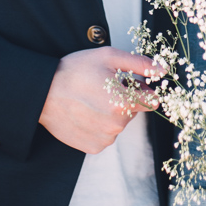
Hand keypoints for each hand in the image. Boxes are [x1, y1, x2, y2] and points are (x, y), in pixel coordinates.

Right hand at [38, 46, 162, 153]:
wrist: (43, 91)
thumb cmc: (75, 70)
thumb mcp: (109, 57)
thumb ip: (139, 64)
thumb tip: (163, 70)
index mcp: (124, 103)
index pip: (151, 100)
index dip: (140, 88)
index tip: (128, 82)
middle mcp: (116, 125)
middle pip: (134, 111)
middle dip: (125, 99)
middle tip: (103, 87)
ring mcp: (104, 139)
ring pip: (119, 124)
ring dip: (111, 113)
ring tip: (91, 99)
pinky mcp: (92, 147)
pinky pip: (106, 136)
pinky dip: (99, 126)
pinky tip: (85, 113)